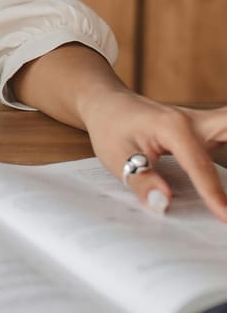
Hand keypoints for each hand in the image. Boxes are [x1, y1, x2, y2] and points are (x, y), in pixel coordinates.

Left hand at [82, 88, 226, 221]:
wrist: (107, 103)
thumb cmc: (110, 127)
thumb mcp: (114, 156)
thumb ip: (141, 180)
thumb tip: (163, 203)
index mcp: (173, 127)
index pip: (200, 166)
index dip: (214, 194)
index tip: (226, 218)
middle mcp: (195, 121)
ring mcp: (203, 124)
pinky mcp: (206, 131)